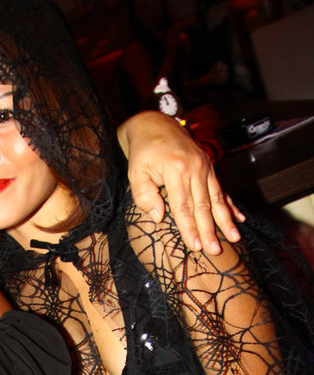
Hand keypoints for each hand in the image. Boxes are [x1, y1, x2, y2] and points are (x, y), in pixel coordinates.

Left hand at [121, 111, 243, 254]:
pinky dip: (230, 204)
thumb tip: (159, 217)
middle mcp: (194, 168)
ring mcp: (204, 166)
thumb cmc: (143, 152)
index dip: (189, 228)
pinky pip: (221, 189)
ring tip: (234, 237)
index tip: (195, 246)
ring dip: (225, 220)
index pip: (183, 206)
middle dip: (210, 230)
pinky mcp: (208, 167)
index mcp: (175, 170)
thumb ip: (144, 195)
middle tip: (215, 250)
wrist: (154, 124)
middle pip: (203, 206)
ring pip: (216, 198)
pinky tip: (239, 218)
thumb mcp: (135, 172)